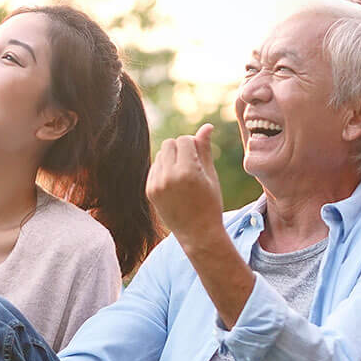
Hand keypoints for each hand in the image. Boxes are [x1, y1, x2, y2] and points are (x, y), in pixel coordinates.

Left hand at [147, 123, 224, 244]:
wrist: (198, 234)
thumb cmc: (210, 204)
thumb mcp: (211, 176)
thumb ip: (204, 149)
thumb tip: (206, 126)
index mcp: (187, 171)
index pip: (184, 140)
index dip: (193, 145)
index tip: (200, 158)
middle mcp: (168, 176)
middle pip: (169, 144)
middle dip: (181, 149)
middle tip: (192, 164)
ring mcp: (156, 184)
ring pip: (160, 155)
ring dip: (171, 159)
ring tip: (184, 176)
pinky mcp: (149, 191)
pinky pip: (155, 168)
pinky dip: (164, 170)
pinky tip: (175, 185)